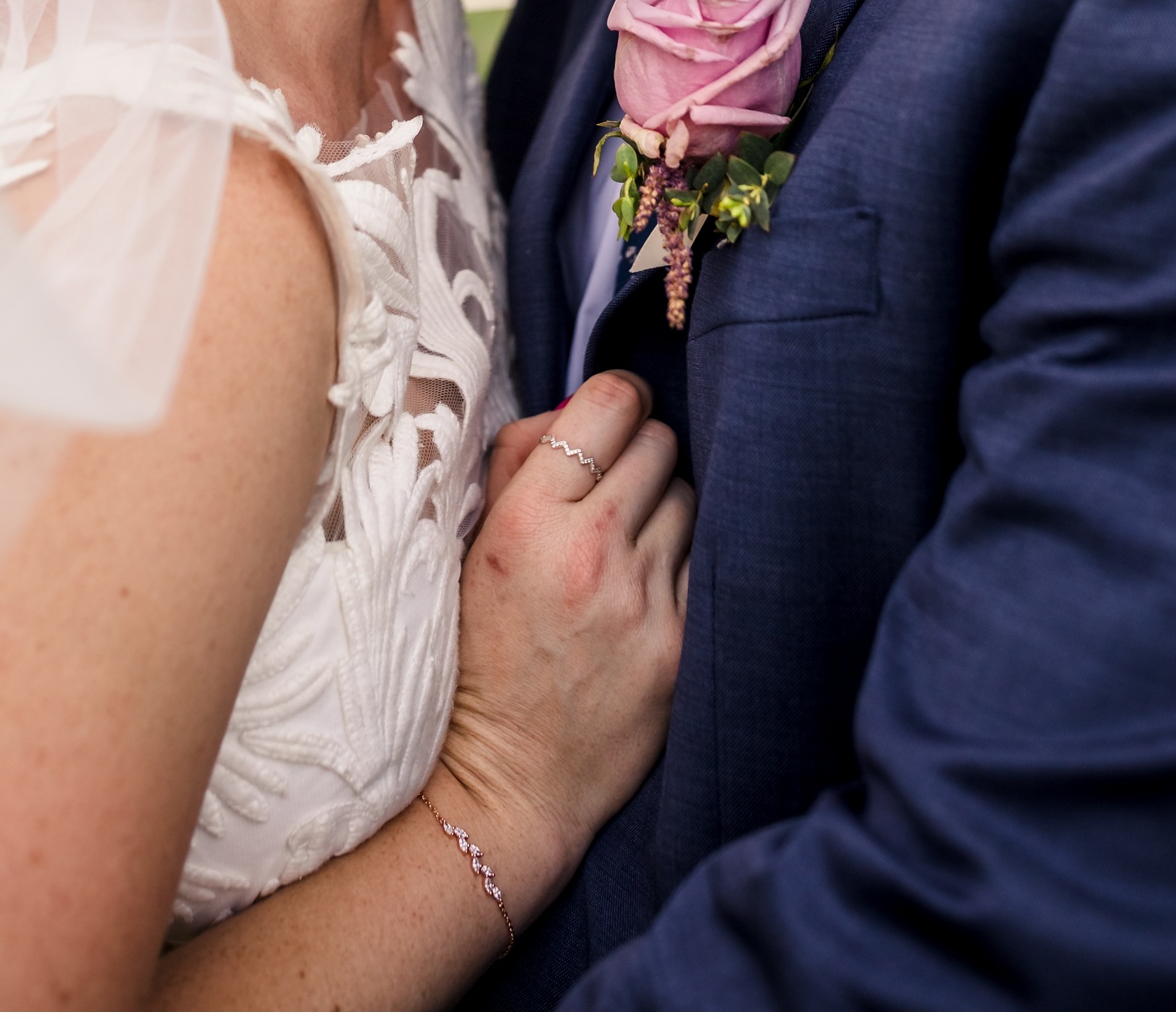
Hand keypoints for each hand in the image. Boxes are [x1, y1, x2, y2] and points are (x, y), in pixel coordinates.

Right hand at [437, 369, 691, 925]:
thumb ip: (517, 458)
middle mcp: (589, 550)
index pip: (608, 402)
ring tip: (632, 544)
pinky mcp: (679, 645)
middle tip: (620, 484)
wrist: (509, 777)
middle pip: (659, 443)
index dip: (618, 400)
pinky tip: (648, 590)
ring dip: (665, 508)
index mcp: (527, 516)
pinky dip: (680, 565)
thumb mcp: (472, 544)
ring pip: (689, 497)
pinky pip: (703, 561)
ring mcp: (641, 600)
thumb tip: (575, 407)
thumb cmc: (483, 649)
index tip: (615, 416)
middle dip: (642, 453)